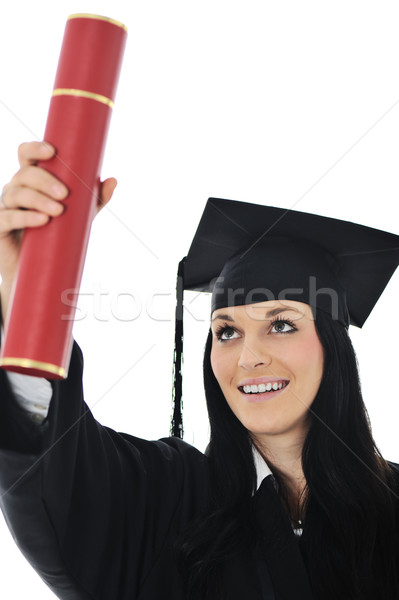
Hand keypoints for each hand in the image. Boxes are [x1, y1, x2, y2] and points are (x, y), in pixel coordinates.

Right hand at [0, 141, 116, 320]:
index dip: (35, 148)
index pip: (26, 155)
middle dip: (44, 180)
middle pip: (24, 174)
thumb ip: (94, 199)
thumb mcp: (79, 215)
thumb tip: (113, 180)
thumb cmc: (56, 234)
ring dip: (38, 199)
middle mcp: (15, 189)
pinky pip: (8, 218)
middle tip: (65, 194)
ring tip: (58, 211)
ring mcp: (5, 207)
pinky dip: (25, 218)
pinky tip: (42, 220)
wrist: (36, 268)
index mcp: (31, 180)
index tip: (52, 151)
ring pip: (16, 194)